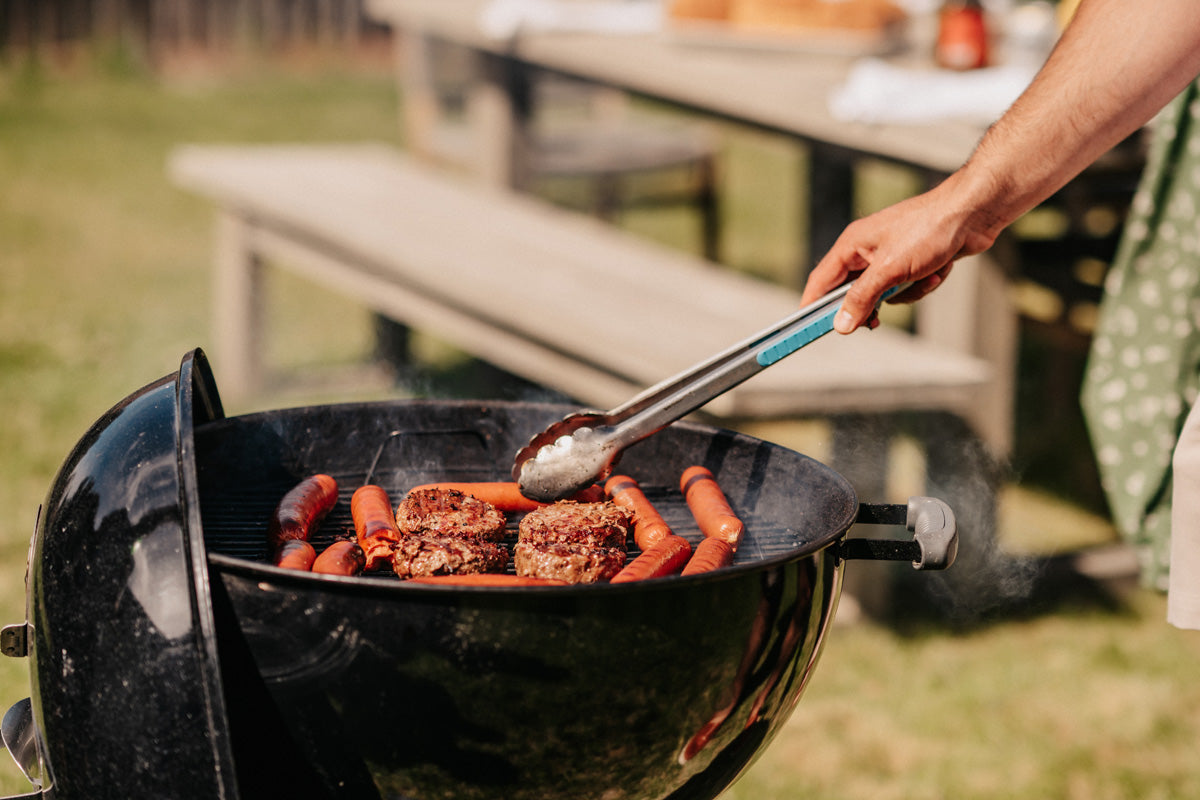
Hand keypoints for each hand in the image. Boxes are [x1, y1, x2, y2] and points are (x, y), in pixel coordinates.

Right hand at [800, 178, 998, 332]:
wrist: (974, 213)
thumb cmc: (929, 230)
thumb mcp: (890, 269)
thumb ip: (861, 298)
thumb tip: (840, 325)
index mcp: (852, 245)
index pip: (820, 281)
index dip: (812, 306)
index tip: (807, 330)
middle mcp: (866, 250)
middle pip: (852, 292)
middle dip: (869, 306)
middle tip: (875, 322)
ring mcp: (890, 257)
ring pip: (883, 295)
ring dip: (905, 294)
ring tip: (924, 277)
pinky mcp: (912, 263)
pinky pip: (906, 289)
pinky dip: (922, 286)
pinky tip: (939, 270)